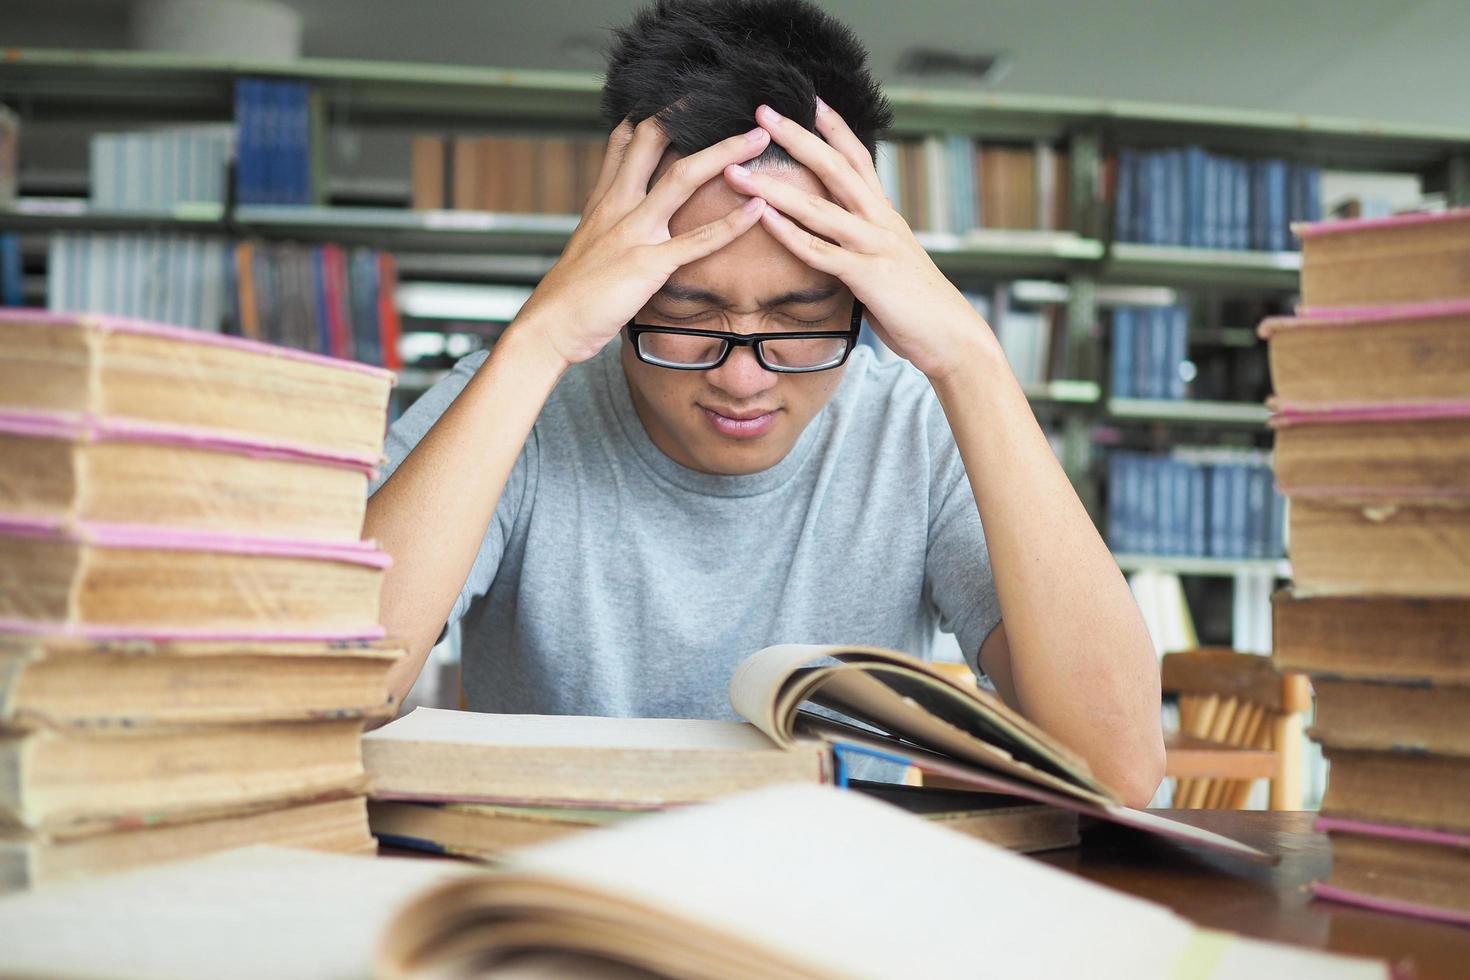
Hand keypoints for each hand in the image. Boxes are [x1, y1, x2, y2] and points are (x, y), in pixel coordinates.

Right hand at [508, 117, 772, 368]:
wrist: (551, 325)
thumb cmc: (571, 294)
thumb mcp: (586, 246)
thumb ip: (608, 225)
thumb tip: (625, 221)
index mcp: (603, 200)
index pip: (624, 140)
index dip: (652, 113)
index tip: (681, 98)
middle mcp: (618, 205)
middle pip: (652, 140)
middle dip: (689, 115)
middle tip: (724, 98)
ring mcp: (634, 231)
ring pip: (682, 178)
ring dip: (725, 154)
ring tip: (757, 139)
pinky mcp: (649, 264)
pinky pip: (697, 240)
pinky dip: (731, 224)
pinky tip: (758, 209)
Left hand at [722, 101, 995, 381]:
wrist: (952, 336)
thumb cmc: (918, 306)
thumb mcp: (892, 262)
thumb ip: (867, 244)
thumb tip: (845, 241)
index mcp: (886, 215)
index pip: (859, 158)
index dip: (835, 128)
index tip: (811, 99)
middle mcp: (880, 221)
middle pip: (836, 167)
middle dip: (798, 137)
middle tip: (764, 111)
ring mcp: (874, 246)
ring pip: (819, 207)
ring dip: (775, 187)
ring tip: (738, 170)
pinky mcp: (866, 276)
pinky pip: (820, 252)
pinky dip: (789, 233)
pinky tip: (763, 217)